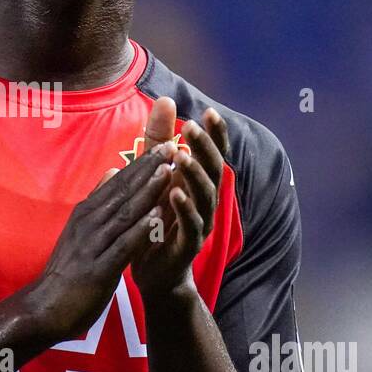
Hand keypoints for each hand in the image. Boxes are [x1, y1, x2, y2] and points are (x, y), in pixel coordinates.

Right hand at [30, 141, 176, 341]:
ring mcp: (93, 245)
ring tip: (169, 171)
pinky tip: (157, 217)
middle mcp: (89, 223)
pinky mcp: (98, 269)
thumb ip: (97, 201)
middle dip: (149, 169)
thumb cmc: (66, 271)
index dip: (142, 163)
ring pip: (124, 213)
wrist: (44, 308)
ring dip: (147, 192)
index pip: (119, 182)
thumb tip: (111, 170)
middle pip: (123, 191)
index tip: (164, 144)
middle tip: (171, 146)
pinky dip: (140, 230)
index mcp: (87, 213)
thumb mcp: (79, 229)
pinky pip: (123, 246)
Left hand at [129, 96, 229, 301]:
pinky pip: (191, 225)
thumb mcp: (156, 173)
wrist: (156, 272)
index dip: (215, 135)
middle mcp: (206, 201)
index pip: (213, 154)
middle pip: (213, 171)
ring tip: (182, 157)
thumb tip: (166, 99)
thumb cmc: (158, 217)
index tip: (210, 112)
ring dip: (193, 175)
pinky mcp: (189, 245)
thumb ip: (159, 139)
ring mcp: (200, 223)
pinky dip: (184, 209)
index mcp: (199, 183)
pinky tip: (174, 194)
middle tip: (190, 127)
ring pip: (205, 196)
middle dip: (204, 148)